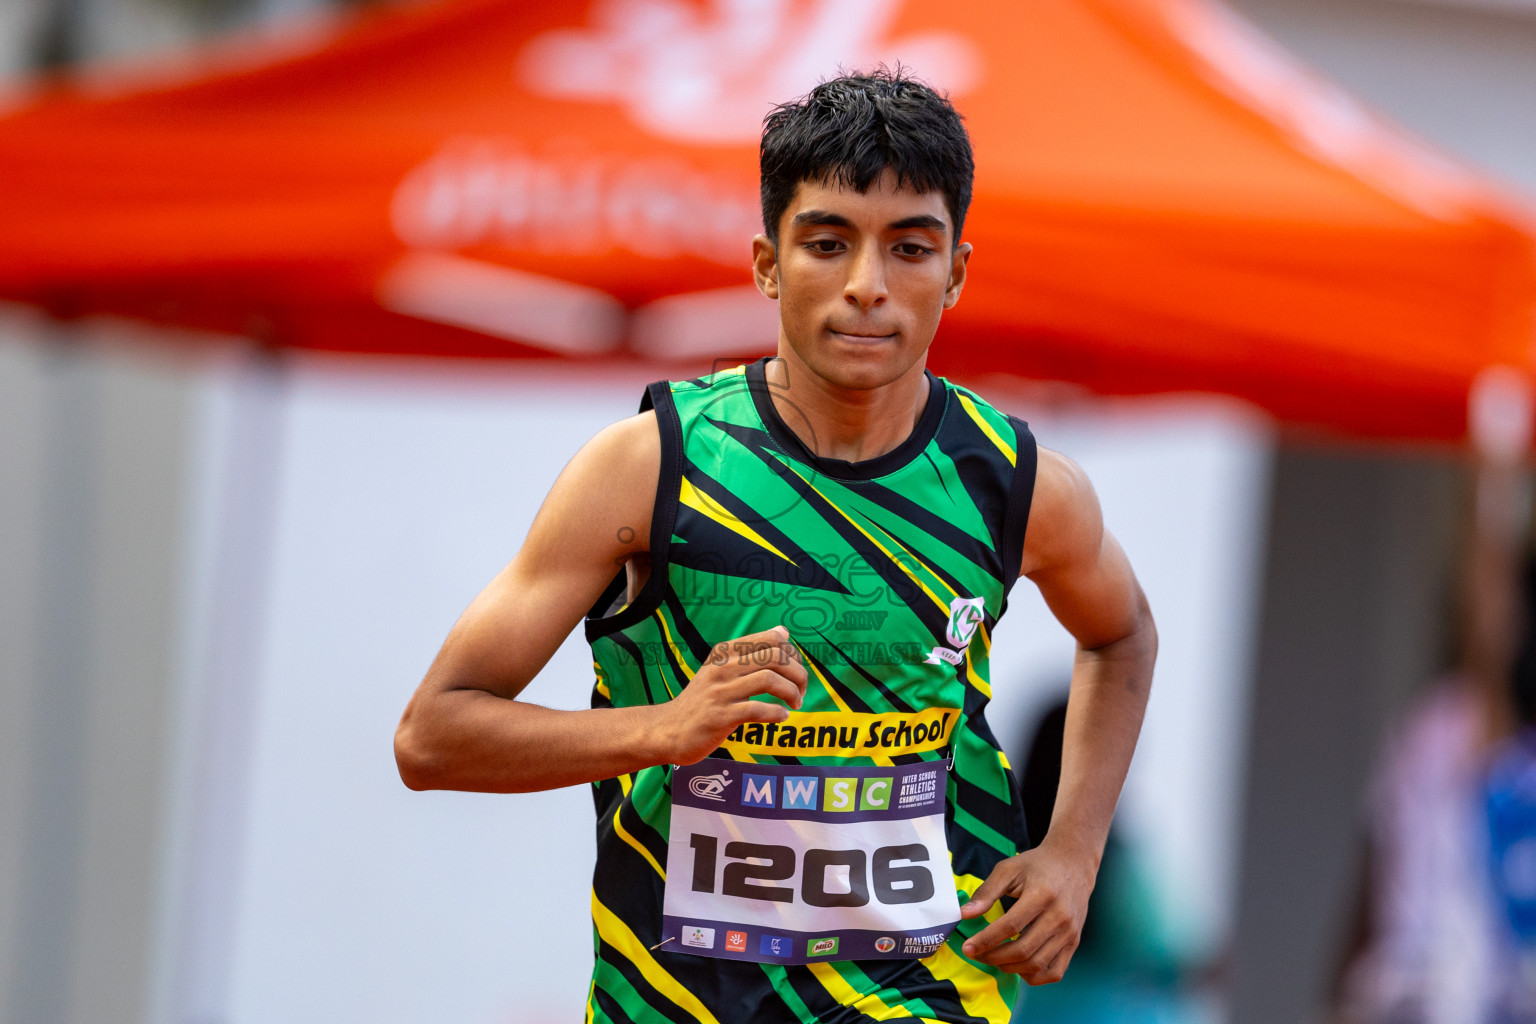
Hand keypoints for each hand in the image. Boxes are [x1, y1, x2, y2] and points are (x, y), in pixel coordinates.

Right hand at [657, 625, 806, 764]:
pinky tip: (782, 718)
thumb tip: (783, 632)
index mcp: (724, 652)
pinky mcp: (720, 716)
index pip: (771, 639)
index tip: (797, 672)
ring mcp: (720, 692)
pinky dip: (777, 713)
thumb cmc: (702, 701)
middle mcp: (722, 667)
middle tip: (802, 691)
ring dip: (792, 692)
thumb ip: (749, 653)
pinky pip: (757, 709)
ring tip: (796, 704)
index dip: (793, 655)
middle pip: (774, 657)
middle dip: (798, 674)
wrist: (668, 730)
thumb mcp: (720, 669)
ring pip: (769, 679)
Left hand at [958, 837, 1098, 984]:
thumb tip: (964, 914)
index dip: (986, 940)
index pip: (1010, 926)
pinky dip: (1033, 976)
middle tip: (976, 954)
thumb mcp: (1008, 869)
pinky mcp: (1074, 943)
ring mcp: (1069, 933)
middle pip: (1023, 950)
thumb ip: (986, 892)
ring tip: (993, 958)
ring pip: (1036, 965)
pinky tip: (1018, 966)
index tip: (967, 947)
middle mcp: (1059, 917)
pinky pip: (1055, 972)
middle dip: (993, 957)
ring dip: (1009, 968)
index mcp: (1042, 895)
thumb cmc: (1037, 866)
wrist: (1073, 864)